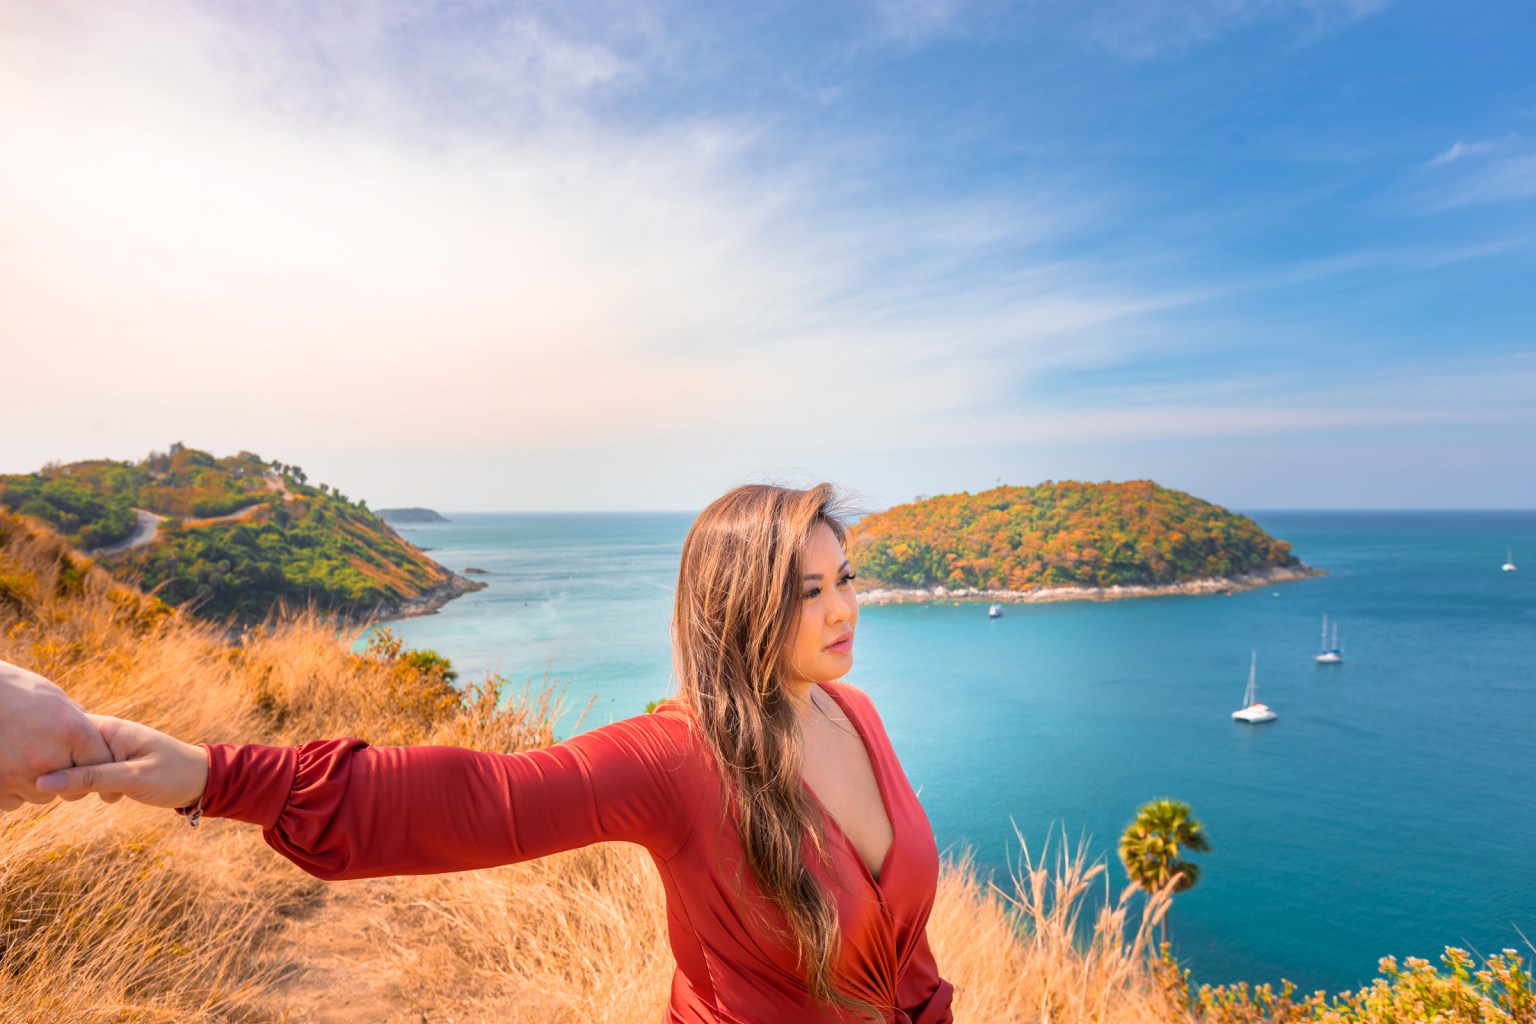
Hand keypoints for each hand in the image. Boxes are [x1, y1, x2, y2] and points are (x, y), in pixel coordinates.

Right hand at [0, 659, 113, 812]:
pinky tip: (4, 765)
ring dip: (37, 783)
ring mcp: (20, 777)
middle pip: (73, 787)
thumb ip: (76, 721)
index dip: (95, 763)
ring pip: (43, 795)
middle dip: (67, 777)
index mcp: (73, 733)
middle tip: (49, 756)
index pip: (101, 763)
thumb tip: (93, 731)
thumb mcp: (54, 699)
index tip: (85, 760)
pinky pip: (15, 801)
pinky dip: (11, 788)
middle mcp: (49, 759)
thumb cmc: (14, 691)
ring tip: (21, 755)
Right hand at [36, 715, 207, 809]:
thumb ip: (91, 779)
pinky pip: (87, 774)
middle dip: (68, 774)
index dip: (52, 752)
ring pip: (74, 766)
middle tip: (103, 788)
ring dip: (82, 784)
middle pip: (64, 750)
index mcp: (109, 728)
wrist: (202, 781)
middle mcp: (105, 734)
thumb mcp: (133, 778)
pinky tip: (113, 795)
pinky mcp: (110, 764)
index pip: (62, 730)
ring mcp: (107, 749)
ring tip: (114, 791)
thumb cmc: (173, 775)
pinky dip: (93, 787)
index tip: (56, 775)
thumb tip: (44, 783)